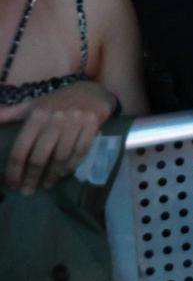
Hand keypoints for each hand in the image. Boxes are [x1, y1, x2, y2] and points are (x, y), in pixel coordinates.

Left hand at [0, 81, 114, 192]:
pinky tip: (63, 174)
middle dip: (32, 177)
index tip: (12, 184)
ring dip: (52, 175)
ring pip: (61, 157)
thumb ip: (13, 113)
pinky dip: (71, 166)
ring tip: (45, 185)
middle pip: (40, 156)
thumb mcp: (33, 104)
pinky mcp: (92, 125)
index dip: (14, 170)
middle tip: (28, 191)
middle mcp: (55, 119)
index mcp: (37, 115)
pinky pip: (80, 151)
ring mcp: (76, 122)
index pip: (21, 148)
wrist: (91, 90)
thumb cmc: (57, 101)